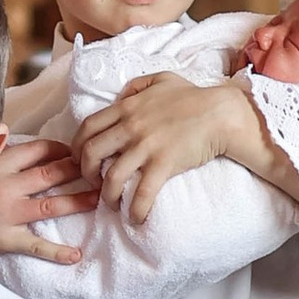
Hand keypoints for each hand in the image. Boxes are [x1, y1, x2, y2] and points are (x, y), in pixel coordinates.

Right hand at [0, 136, 98, 265]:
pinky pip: (35, 245)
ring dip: (78, 201)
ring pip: (51, 205)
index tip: (79, 152)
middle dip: (80, 170)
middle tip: (101, 170)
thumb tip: (6, 133)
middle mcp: (7, 186)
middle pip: (51, 174)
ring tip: (99, 199)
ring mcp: (8, 213)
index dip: (63, 149)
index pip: (40, 149)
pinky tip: (76, 254)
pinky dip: (57, 251)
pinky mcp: (5, 239)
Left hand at [74, 74, 267, 225]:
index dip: (77, 146)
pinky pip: (142, 192)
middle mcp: (131, 126)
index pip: (87, 127)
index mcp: (127, 107)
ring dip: (107, 195)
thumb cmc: (194, 96)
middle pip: (91, 152)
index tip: (80, 159)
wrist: (221, 113)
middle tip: (93, 183)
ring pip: (112, 177)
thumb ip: (137, 86)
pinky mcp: (163, 164)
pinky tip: (136, 218)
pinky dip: (135, 209)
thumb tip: (121, 96)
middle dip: (86, 172)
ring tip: (112, 204)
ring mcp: (146, 147)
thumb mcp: (161, 80)